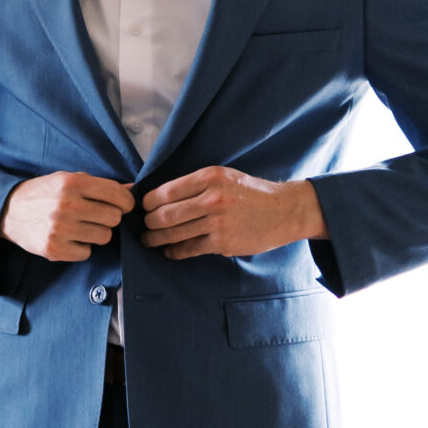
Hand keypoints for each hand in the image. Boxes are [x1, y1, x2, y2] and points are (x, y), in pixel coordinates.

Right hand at [0, 170, 134, 261]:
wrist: (8, 211)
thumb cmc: (44, 193)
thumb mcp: (68, 179)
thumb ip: (100, 185)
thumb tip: (132, 189)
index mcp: (72, 183)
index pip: (117, 195)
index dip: (126, 202)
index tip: (122, 205)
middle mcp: (66, 205)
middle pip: (114, 218)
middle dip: (109, 218)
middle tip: (96, 216)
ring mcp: (60, 229)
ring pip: (104, 237)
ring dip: (96, 233)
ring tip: (80, 226)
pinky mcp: (54, 249)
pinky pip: (86, 253)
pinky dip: (81, 247)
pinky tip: (68, 238)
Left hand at [142, 167, 325, 259]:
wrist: (283, 211)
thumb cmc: (250, 192)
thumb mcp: (224, 176)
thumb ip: (195, 184)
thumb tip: (159, 196)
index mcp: (210, 177)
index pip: (166, 191)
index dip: (148, 202)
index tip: (144, 207)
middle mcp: (213, 198)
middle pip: (165, 214)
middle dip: (149, 223)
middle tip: (145, 226)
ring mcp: (218, 222)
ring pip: (173, 233)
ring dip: (155, 239)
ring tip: (149, 240)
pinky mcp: (222, 242)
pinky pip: (188, 249)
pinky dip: (173, 251)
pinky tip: (169, 250)